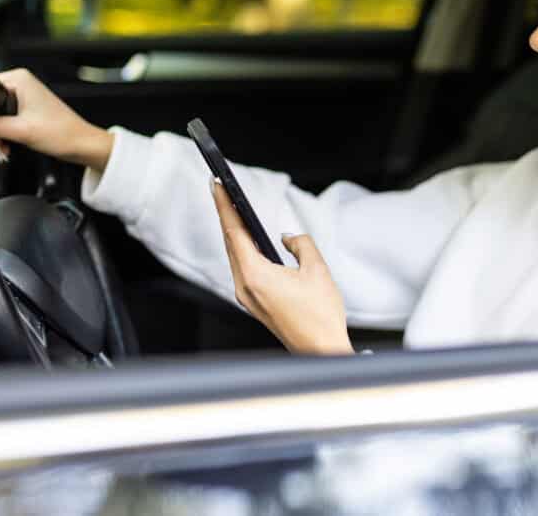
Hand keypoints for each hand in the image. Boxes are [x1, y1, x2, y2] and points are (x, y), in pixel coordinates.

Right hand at [0, 68, 113, 170]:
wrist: (82, 145)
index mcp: (19, 79)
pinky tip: (7, 146)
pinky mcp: (26, 109)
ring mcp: (23, 96)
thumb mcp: (20, 131)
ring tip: (3, 147)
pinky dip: (3, 134)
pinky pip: (4, 119)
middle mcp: (20, 83)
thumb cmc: (62, 133)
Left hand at [211, 179, 353, 354]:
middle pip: (230, 243)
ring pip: (236, 256)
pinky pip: (244, 269)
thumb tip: (288, 237)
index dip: (225, 206)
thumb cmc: (321, 315)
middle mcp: (245, 287)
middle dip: (226, 215)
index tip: (216, 185)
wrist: (321, 351)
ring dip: (234, 232)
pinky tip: (248, 240)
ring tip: (233, 210)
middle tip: (221, 190)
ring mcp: (247, 297)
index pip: (234, 232)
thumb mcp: (317, 269)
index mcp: (255, 276)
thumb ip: (301, 244)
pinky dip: (243, 250)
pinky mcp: (255, 303)